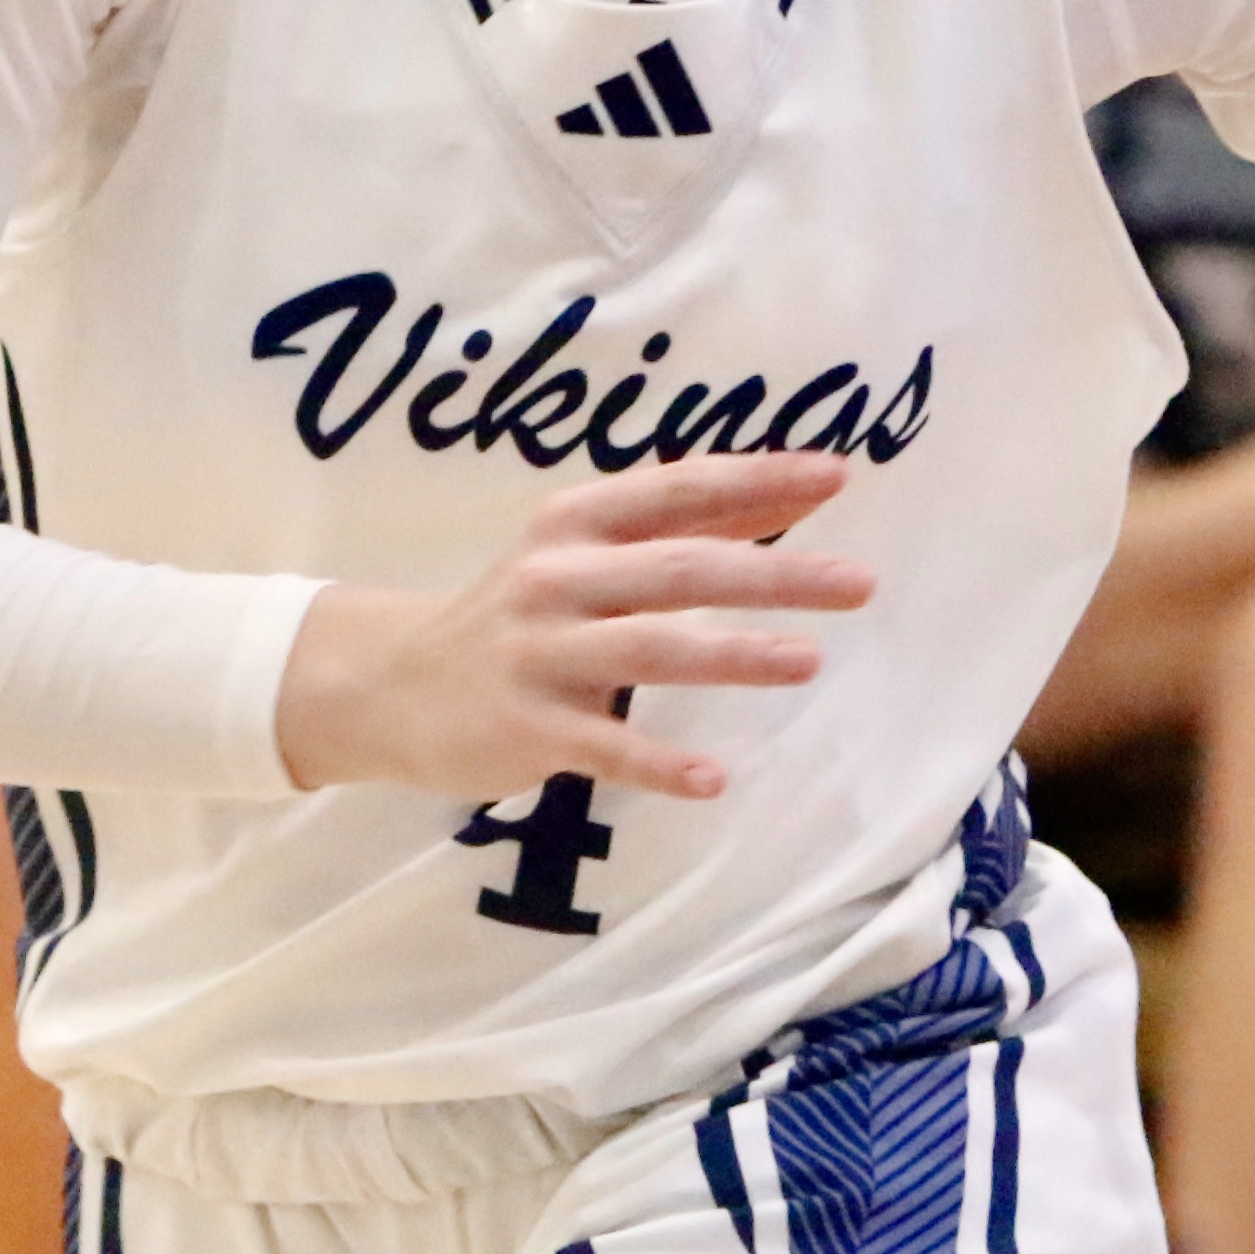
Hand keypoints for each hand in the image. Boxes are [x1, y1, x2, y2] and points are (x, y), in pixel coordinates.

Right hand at [272, 453, 878, 800]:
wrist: (394, 687)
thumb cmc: (520, 616)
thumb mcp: (585, 554)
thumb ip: (684, 528)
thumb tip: (795, 492)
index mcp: (575, 523)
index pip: (680, 491)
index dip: (760, 480)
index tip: (838, 474)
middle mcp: (558, 577)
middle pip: (681, 568)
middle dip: (775, 573)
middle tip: (860, 582)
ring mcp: (540, 654)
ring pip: (650, 648)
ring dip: (733, 653)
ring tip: (807, 661)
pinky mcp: (526, 726)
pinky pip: (603, 746)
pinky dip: (658, 763)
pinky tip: (713, 779)